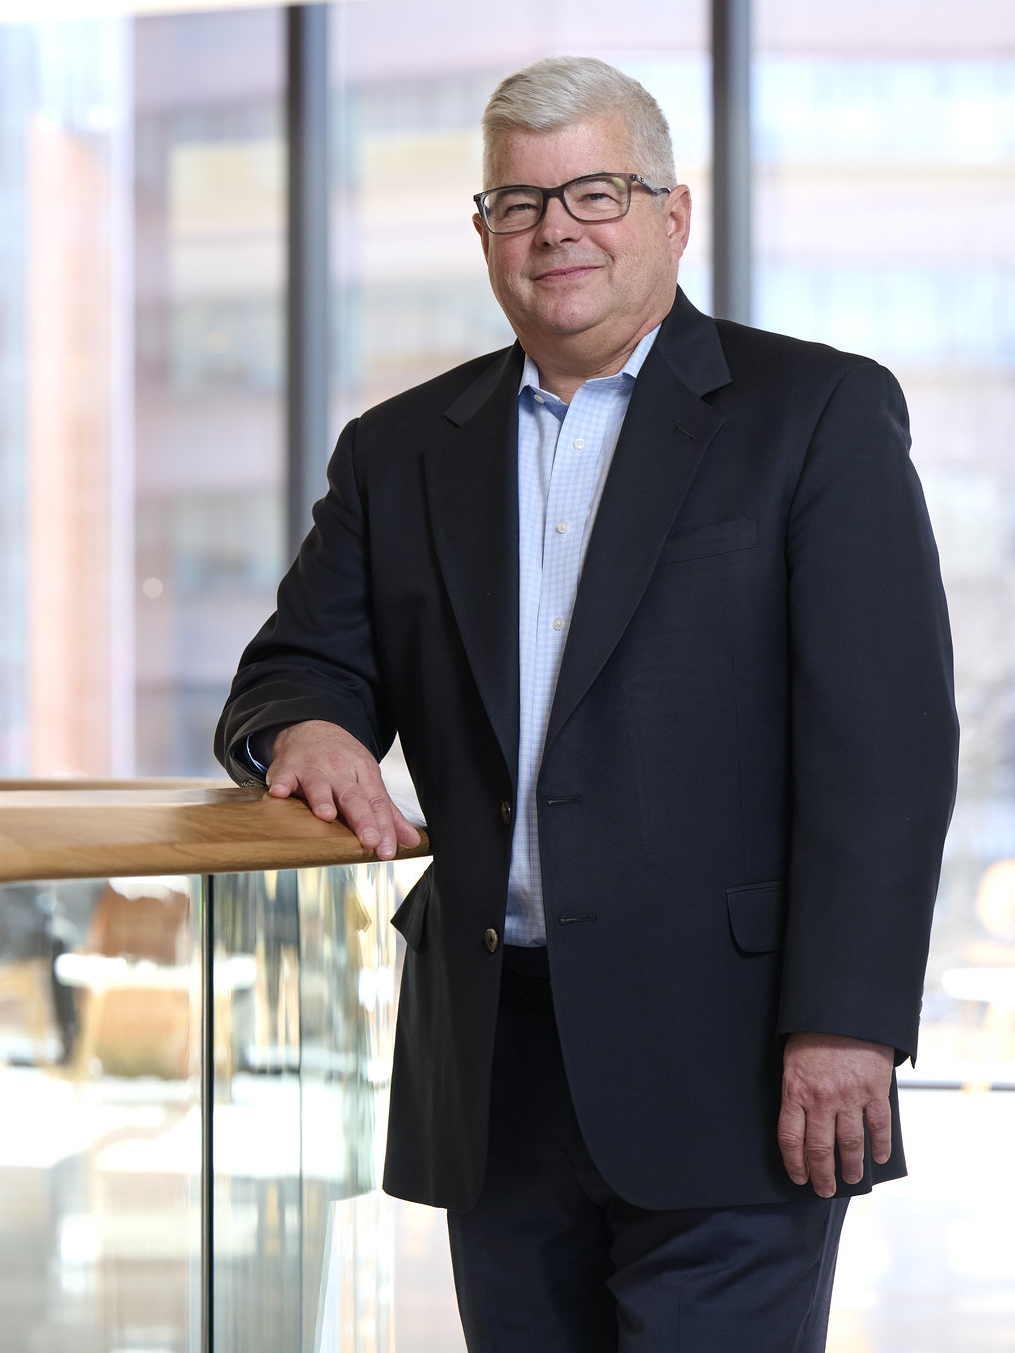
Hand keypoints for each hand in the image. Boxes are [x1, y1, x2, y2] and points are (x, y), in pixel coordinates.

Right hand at [265, 720, 420, 860]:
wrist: (311, 729)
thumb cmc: (342, 762)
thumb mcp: (369, 781)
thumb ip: (388, 813)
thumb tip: (412, 841)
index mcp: (364, 773)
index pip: (377, 802)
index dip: (384, 827)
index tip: (387, 849)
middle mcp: (340, 770)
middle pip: (353, 796)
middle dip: (362, 818)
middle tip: (369, 840)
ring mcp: (313, 767)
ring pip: (318, 785)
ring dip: (322, 799)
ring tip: (327, 815)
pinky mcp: (287, 768)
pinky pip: (283, 776)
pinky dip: (280, 784)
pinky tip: (279, 794)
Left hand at [777, 1032, 893, 1197]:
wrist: (844, 1009)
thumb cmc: (814, 1034)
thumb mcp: (793, 1060)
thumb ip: (798, 1091)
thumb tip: (802, 1122)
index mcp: (796, 1091)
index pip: (791, 1139)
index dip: (794, 1164)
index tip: (799, 1178)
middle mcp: (821, 1099)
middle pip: (820, 1149)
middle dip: (822, 1175)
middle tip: (825, 1190)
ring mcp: (849, 1096)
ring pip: (850, 1144)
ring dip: (851, 1167)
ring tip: (851, 1179)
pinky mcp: (874, 1091)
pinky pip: (878, 1126)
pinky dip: (880, 1145)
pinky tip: (879, 1157)